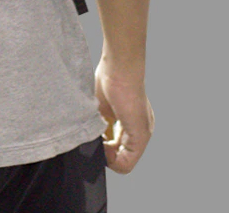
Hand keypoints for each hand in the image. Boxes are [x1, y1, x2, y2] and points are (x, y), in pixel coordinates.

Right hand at [95, 57, 153, 173]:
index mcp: (130, 121)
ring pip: (124, 162)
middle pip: (120, 156)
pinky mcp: (141, 135)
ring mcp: (142, 133)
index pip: (118, 147)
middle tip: (93, 141)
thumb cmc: (109, 77)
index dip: (102, 148)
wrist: (119, 66)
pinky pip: (127, 162)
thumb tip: (86, 137)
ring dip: (106, 156)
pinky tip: (101, 144)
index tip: (93, 137)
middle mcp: (139, 130)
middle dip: (103, 153)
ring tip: (96, 141)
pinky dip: (111, 159)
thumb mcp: (99, 106)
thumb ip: (97, 123)